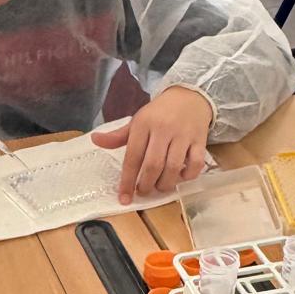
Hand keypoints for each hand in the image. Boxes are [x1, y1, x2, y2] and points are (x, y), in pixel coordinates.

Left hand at [91, 87, 212, 203]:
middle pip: (153, 165)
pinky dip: (189, 175)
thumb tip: (95, 140)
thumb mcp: (137, 122)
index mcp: (144, 124)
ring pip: (174, 167)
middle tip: (143, 191)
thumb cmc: (159, 113)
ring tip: (160, 187)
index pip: (133, 157)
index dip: (127, 181)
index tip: (124, 198)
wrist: (190, 95)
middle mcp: (163, 129)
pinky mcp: (200, 139)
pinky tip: (181, 177)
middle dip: (146, 185)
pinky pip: (196, 163)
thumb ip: (117, 136)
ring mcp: (183, 134)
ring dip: (165, 184)